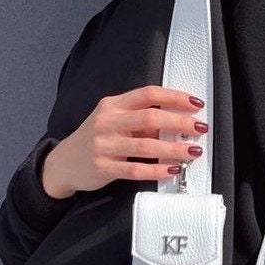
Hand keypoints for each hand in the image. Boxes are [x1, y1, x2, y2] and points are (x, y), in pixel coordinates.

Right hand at [41, 85, 207, 197]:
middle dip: (179, 122)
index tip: (196, 104)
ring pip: (145, 146)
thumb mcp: (112, 120)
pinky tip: (172, 169)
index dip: (175, 97)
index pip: (148, 94)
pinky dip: (157, 170)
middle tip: (200, 128)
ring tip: (193, 151)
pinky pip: (136, 170)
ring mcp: (104, 146)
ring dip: (173, 149)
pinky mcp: (103, 168)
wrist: (64, 163)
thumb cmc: (96, 139)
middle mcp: (107, 122)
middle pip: (150, 118)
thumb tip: (176, 122)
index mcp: (113, 105)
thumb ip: (139, 119)